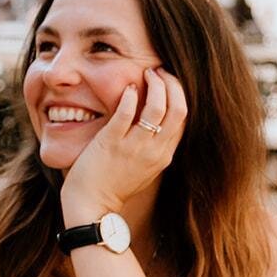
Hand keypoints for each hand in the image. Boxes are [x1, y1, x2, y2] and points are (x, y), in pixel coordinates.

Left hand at [59, 67, 187, 224]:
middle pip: (178, 109)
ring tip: (147, 73)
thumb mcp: (145, 168)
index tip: (169, 81)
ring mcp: (134, 147)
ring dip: (155, 85)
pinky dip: (130, 96)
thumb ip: (155, 147)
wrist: (92, 204)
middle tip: (159, 71)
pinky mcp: (111, 143)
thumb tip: (158, 123)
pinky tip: (128, 87)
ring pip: (157, 108)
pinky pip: (126, 113)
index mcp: (164, 155)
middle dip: (172, 84)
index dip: (179, 94)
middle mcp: (154, 151)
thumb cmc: (115, 184)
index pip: (183, 118)